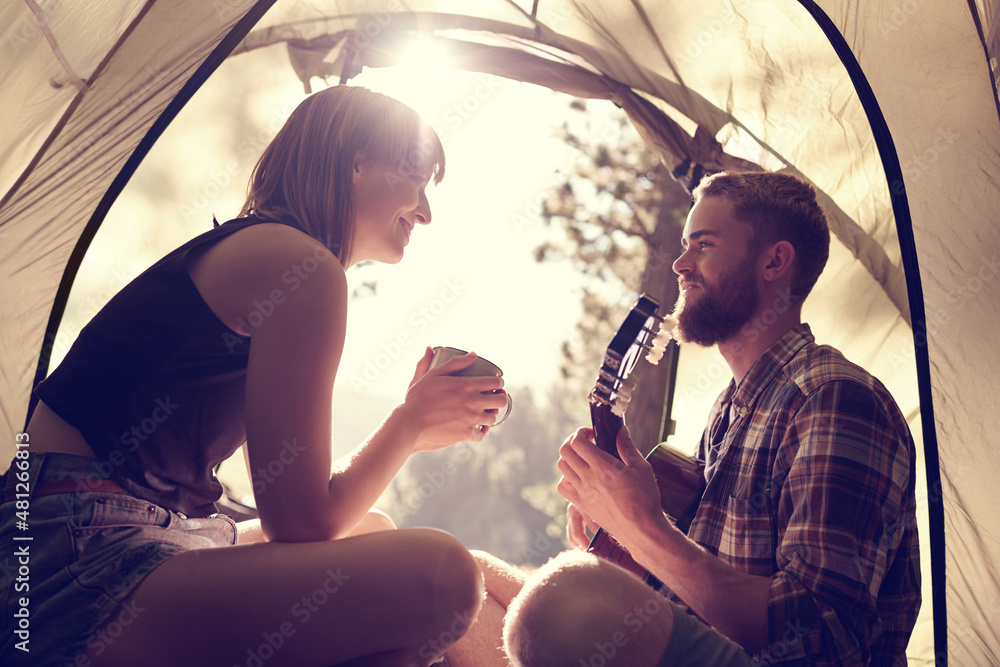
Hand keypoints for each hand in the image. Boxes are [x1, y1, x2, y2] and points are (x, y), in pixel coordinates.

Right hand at [401, 348, 508, 450]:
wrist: (411, 421)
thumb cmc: (420, 396)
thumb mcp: (434, 374)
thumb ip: (455, 363)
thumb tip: (474, 354)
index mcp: (467, 385)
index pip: (496, 383)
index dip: (499, 383)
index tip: (495, 384)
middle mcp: (473, 402)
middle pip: (501, 401)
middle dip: (500, 398)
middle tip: (493, 398)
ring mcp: (471, 419)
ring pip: (492, 418)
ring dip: (489, 415)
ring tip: (483, 413)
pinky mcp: (465, 434)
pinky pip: (481, 435)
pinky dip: (480, 432)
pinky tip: (477, 428)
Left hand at [556, 425, 665, 550]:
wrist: (641, 529)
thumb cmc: (645, 499)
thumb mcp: (642, 468)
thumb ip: (628, 447)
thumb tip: (621, 430)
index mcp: (603, 466)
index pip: (577, 442)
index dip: (581, 432)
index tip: (592, 433)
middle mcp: (588, 478)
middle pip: (565, 451)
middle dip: (573, 441)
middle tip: (586, 442)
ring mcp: (582, 492)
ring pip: (562, 467)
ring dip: (570, 457)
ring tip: (584, 459)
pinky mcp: (582, 505)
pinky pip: (563, 487)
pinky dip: (566, 478)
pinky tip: (580, 477)